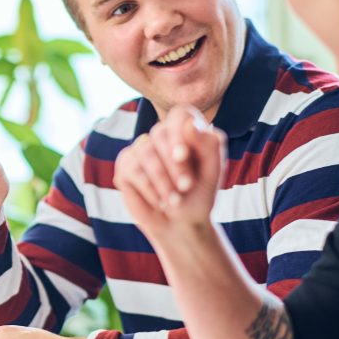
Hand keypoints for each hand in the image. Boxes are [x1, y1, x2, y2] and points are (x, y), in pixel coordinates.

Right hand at [113, 105, 225, 240]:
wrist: (181, 224)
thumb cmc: (199, 195)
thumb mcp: (213, 172)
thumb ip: (208, 145)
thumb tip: (190, 124)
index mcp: (186, 131)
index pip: (179, 114)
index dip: (178, 133)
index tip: (182, 156)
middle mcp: (162, 135)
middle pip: (160, 133)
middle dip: (174, 165)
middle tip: (185, 188)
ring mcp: (141, 148)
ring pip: (145, 152)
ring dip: (162, 180)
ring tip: (174, 200)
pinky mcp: (125, 164)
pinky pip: (132, 169)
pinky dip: (148, 188)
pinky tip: (159, 200)